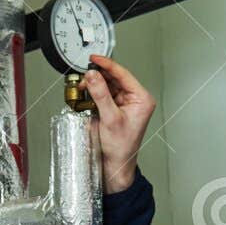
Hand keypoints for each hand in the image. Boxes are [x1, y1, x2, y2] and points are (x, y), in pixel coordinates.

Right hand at [83, 54, 155, 192]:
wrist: (116, 165)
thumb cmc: (121, 148)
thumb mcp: (110, 119)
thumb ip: (101, 95)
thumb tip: (93, 76)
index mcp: (142, 99)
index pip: (123, 75)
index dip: (108, 65)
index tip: (95, 59)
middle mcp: (135, 99)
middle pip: (114, 78)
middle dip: (98, 76)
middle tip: (84, 76)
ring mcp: (125, 104)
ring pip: (107, 86)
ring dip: (94, 85)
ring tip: (83, 87)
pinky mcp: (115, 109)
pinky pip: (103, 95)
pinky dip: (94, 94)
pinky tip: (86, 95)